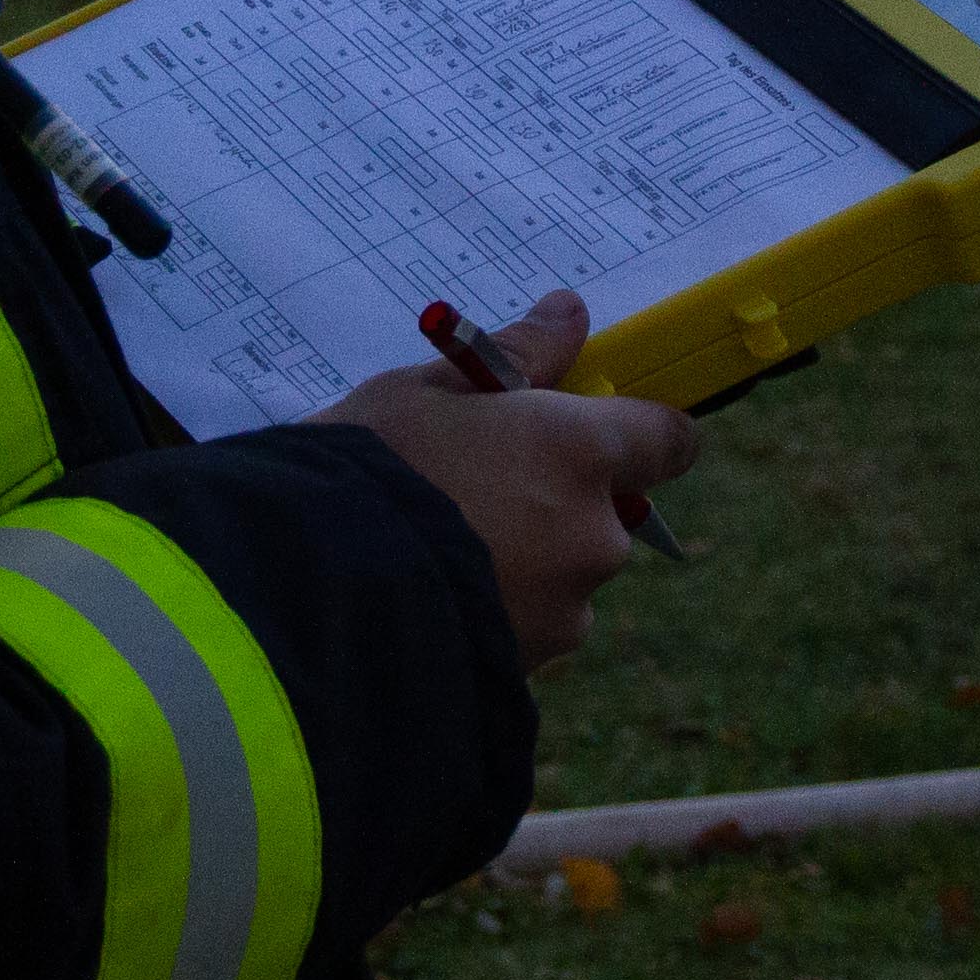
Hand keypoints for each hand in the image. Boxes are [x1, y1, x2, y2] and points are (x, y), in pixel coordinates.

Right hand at [316, 290, 694, 667]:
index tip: (589, 432)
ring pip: (564, 575)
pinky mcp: (532, 666)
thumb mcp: (425, 390)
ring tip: (435, 551)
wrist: (310, 592)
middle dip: (554, 501)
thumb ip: (513, 356)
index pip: (669, 440)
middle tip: (470, 489)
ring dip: (525, 562)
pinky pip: (529, 627)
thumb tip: (570, 313)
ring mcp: (566, 609)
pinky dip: (496, 612)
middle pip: (605, 511)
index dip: (638, 434)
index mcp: (579, 451)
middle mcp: (594, 533)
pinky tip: (430, 597)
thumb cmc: (364, 469)